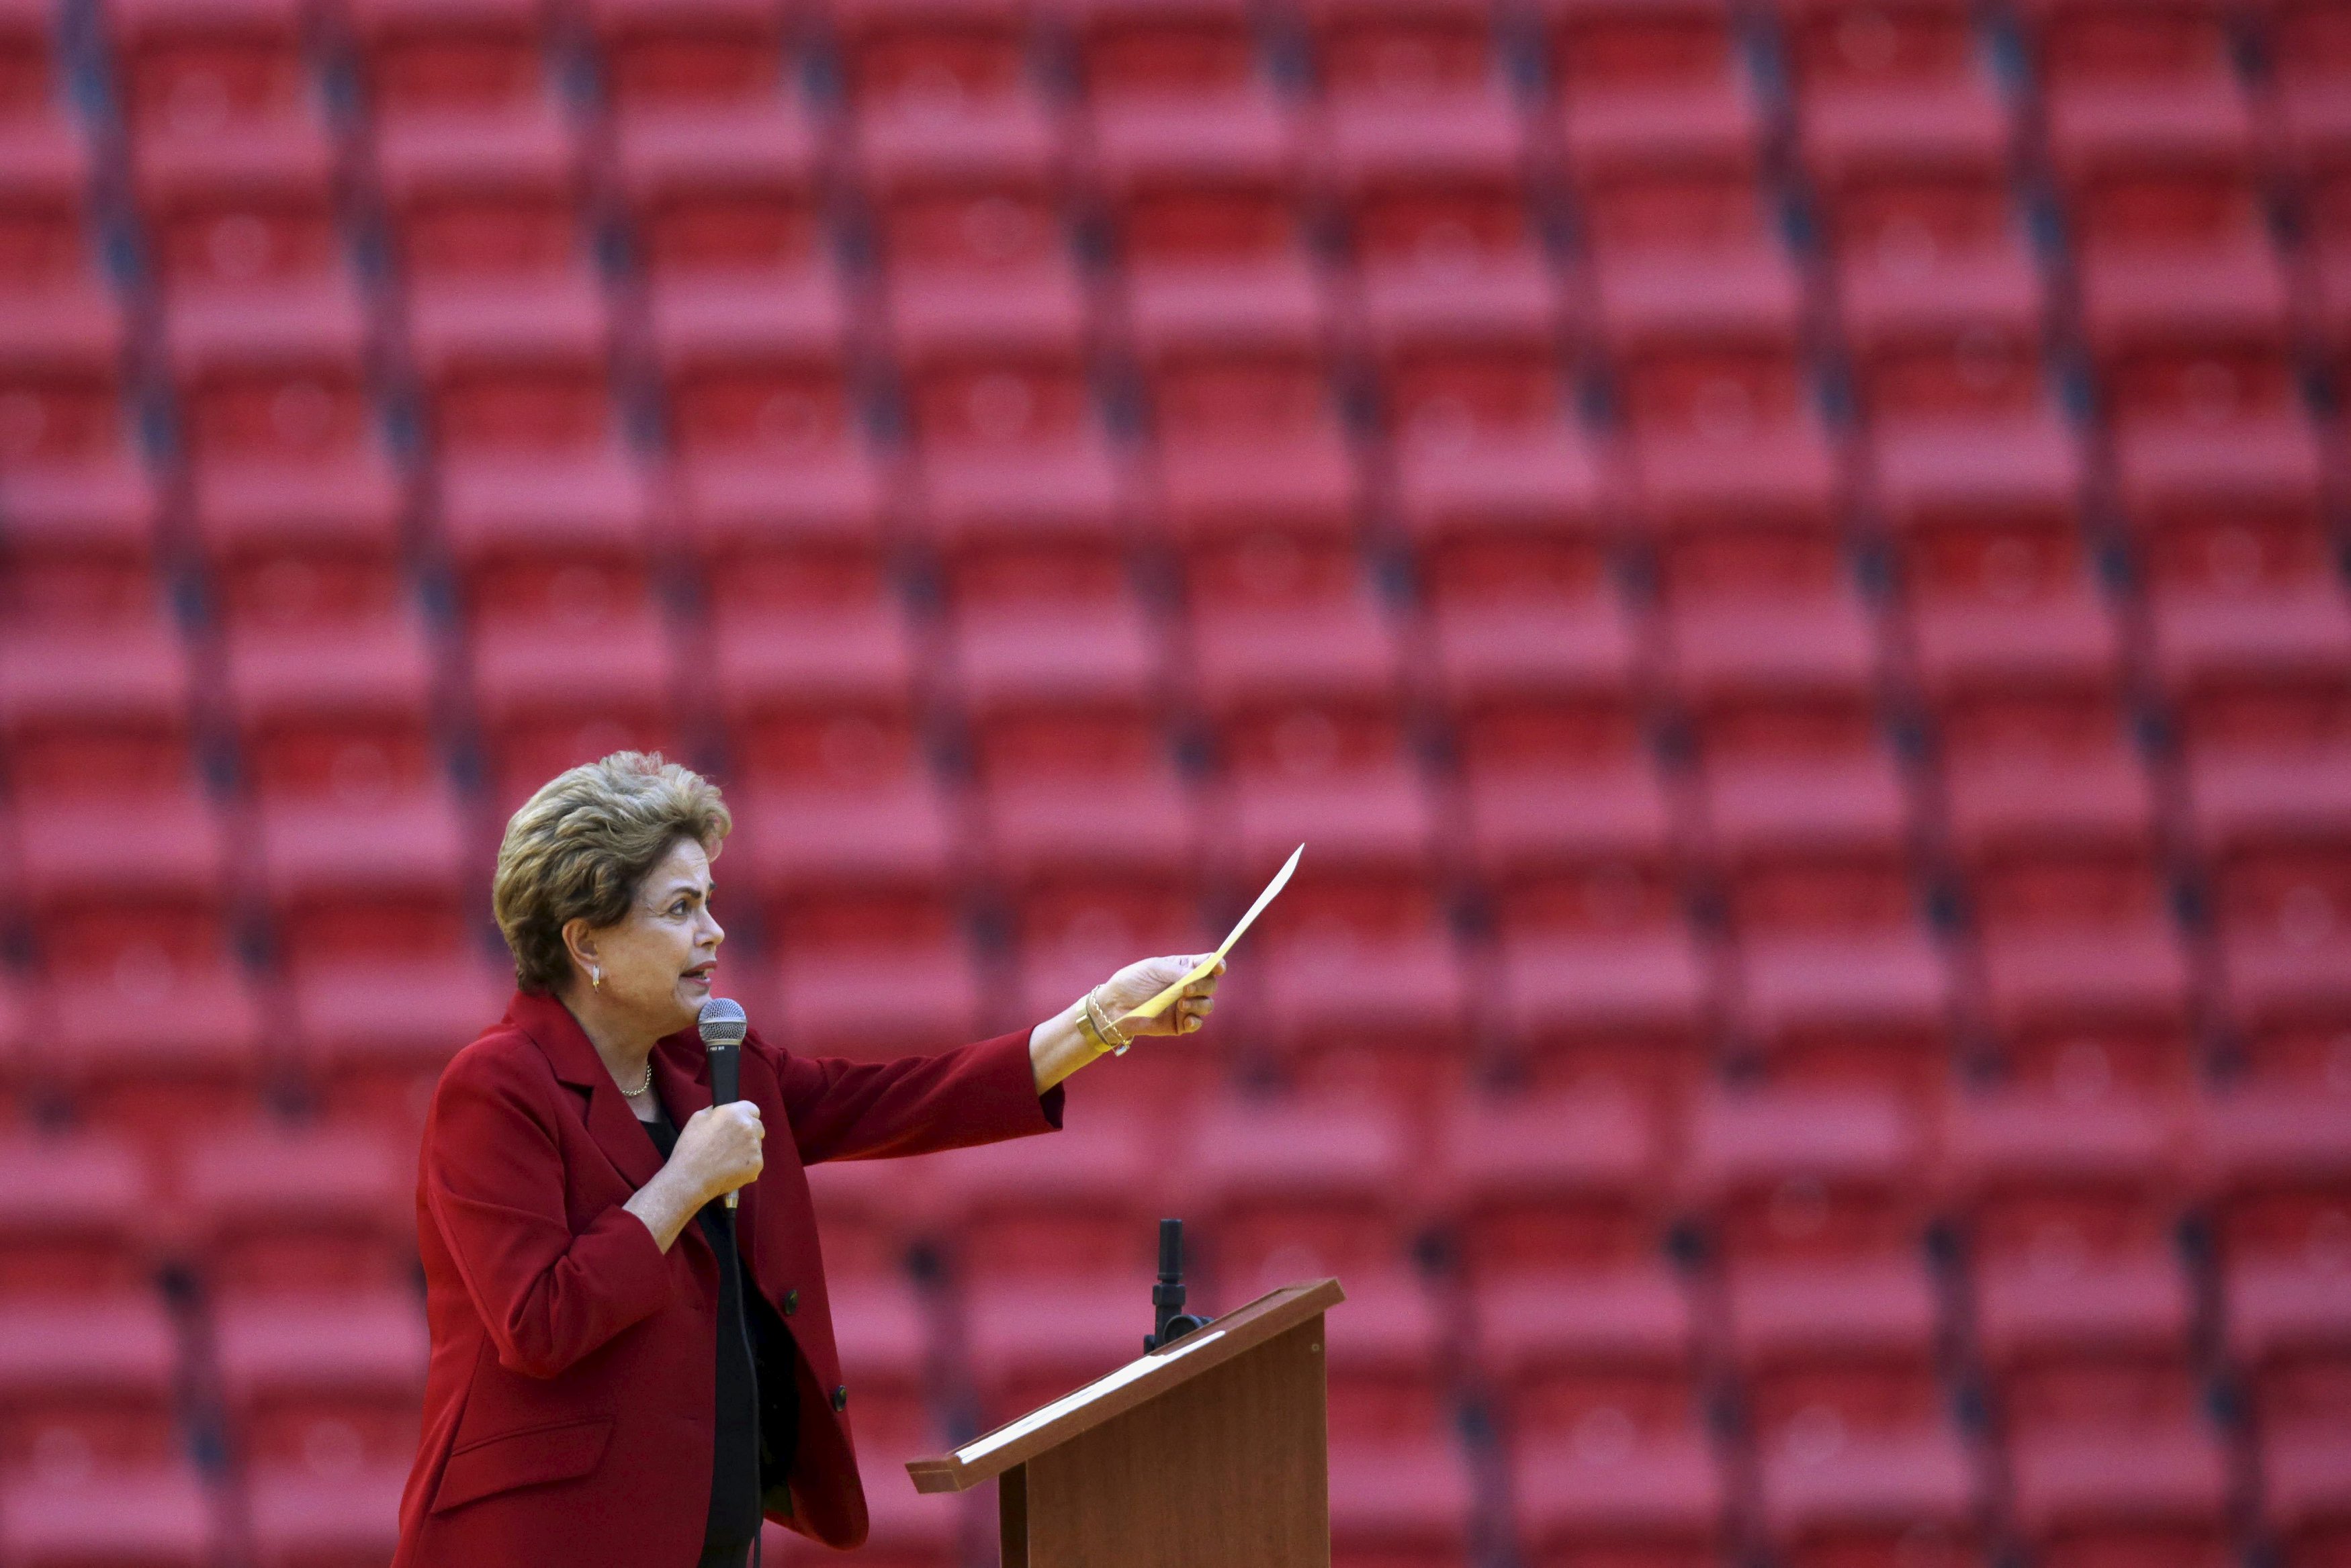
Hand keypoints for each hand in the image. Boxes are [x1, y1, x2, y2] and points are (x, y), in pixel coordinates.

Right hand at [669, 1101, 764, 1204]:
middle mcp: (749, 1127)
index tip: (737, 1125)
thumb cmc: (690, 1148)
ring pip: (756, 1145)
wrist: (690, 1178)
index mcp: (735, 1113)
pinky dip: (746, 1166)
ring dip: (746, 1150)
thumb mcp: (698, 1118)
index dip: (745, 1116)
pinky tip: (730, 1169)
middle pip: (757, 1127)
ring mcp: (755, 1147)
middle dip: (747, 1133)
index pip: (753, 1109)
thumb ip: (716, 1111)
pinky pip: (755, 1162)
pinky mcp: (757, 1165)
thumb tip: (725, 1111)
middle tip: (731, 1144)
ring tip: (727, 1159)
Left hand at [1095, 953, 1225, 1038]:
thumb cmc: (1132, 981)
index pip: (1207, 964)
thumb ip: (1177, 971)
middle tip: (1186, 988)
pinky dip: (1195, 1020)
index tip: (1218, 966)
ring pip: (1207, 1005)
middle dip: (1204, 986)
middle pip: (1211, 985)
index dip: (1217, 964)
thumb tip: (1197, 976)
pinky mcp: (1179, 1024)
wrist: (1114, 1006)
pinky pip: (1197, 1023)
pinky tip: (1186, 1018)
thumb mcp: (1154, 968)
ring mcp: (1185, 1006)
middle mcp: (1188, 986)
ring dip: (1199, 1003)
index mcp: (1183, 968)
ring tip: (1181, 1004)